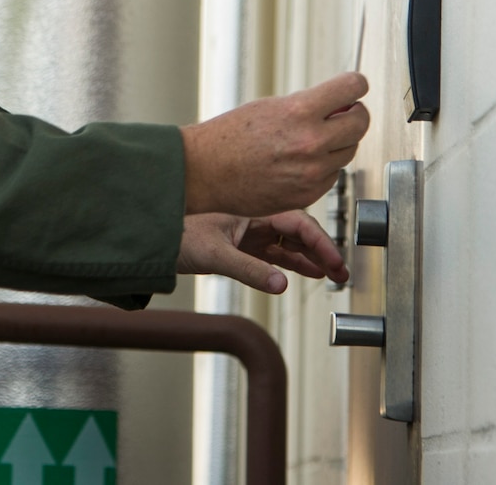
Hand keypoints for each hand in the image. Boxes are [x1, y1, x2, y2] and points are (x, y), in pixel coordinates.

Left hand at [176, 209, 348, 292]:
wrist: (152, 240)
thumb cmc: (176, 235)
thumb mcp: (214, 254)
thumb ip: (249, 270)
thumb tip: (282, 284)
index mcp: (251, 209)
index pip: (296, 221)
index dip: (320, 242)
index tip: (335, 261)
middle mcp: (254, 218)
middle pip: (298, 231)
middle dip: (322, 250)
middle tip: (342, 272)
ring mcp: (249, 232)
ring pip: (290, 242)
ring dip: (312, 257)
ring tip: (334, 274)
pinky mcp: (243, 246)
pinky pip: (276, 253)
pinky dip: (295, 262)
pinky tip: (311, 271)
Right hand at [180, 72, 369, 217]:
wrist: (206, 172)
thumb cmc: (230, 137)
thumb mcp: (270, 106)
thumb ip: (309, 105)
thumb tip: (341, 104)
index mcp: (300, 111)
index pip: (353, 87)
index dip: (356, 85)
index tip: (355, 87)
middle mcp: (311, 143)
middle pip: (361, 122)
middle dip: (353, 115)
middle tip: (341, 114)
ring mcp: (312, 172)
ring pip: (349, 151)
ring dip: (338, 142)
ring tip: (311, 140)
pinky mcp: (309, 194)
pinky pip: (333, 175)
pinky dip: (323, 167)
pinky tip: (300, 162)